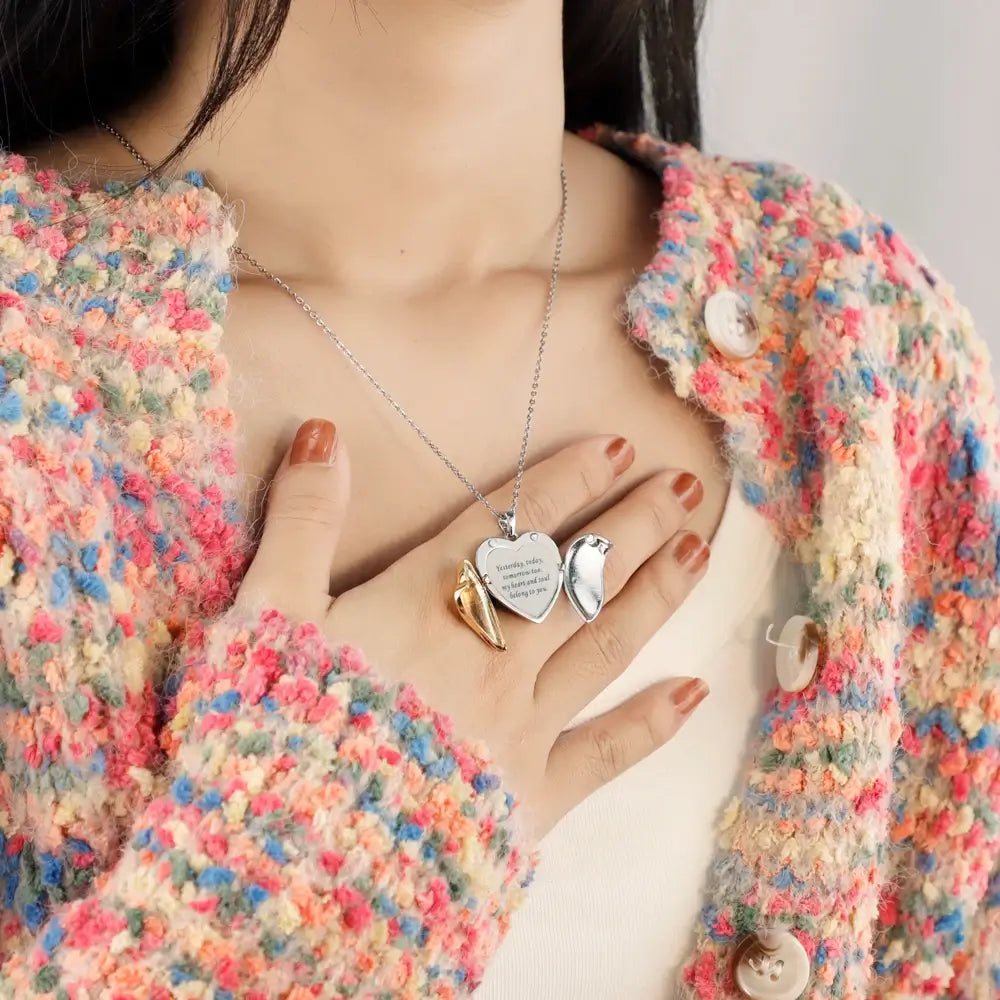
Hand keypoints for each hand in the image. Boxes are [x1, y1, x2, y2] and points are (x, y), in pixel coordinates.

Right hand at [234, 418, 711, 840]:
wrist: (290, 862)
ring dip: (655, 593)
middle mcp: (491, 652)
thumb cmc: (273, 729)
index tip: (619, 447)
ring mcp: (520, 723)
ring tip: (698, 550)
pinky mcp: (532, 794)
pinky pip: (606, 751)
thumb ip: (301, 522)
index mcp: (428, 604)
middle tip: (683, 485)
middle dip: (634, 525)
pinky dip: (652, 722)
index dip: (569, 479)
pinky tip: (694, 693)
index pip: (513, 524)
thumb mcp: (265, 615)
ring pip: (604, 643)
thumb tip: (324, 434)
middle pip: (576, 575)